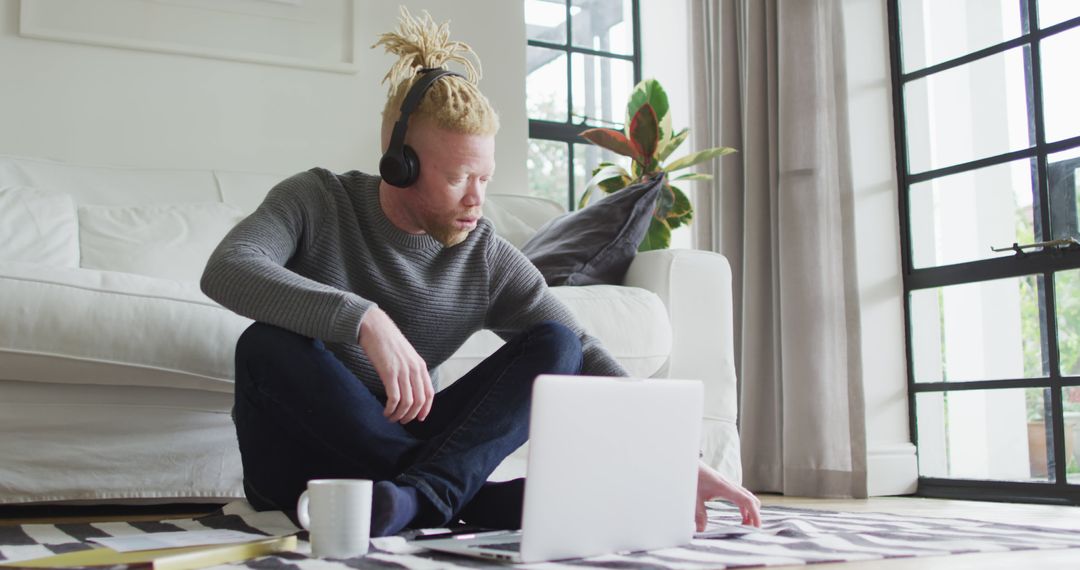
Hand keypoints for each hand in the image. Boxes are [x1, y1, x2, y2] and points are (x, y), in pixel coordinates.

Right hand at [358, 307, 433, 423]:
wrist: (374, 326)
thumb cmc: (387, 341)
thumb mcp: (406, 355)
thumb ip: (410, 370)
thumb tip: (410, 388)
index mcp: (421, 366)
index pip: (430, 393)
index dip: (426, 409)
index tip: (419, 418)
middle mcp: (414, 369)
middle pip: (419, 401)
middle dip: (411, 415)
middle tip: (401, 421)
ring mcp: (403, 371)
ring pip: (407, 402)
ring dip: (399, 415)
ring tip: (391, 418)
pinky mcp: (389, 372)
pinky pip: (394, 398)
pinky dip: (391, 409)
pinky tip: (385, 411)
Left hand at [695, 461, 760, 529]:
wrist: (688, 463)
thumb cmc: (692, 476)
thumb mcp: (694, 497)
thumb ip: (699, 514)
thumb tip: (701, 530)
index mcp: (725, 487)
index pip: (746, 500)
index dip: (754, 514)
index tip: (757, 526)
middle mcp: (730, 485)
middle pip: (751, 499)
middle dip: (754, 514)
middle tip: (749, 529)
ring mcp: (729, 486)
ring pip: (747, 498)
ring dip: (750, 511)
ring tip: (745, 525)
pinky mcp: (726, 486)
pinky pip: (741, 497)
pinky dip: (745, 507)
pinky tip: (742, 516)